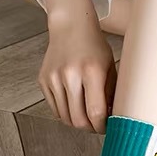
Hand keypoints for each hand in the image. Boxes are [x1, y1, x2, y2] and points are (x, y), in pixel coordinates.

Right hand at [39, 0, 115, 131]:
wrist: (70, 27)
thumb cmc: (94, 48)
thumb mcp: (110, 68)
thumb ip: (111, 95)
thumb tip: (112, 121)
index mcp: (92, 71)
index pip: (96, 112)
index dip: (102, 127)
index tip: (107, 129)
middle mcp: (70, 75)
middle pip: (78, 120)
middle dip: (89, 129)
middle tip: (96, 127)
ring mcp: (54, 78)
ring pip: (65, 117)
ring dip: (77, 122)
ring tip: (86, 117)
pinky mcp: (43, 80)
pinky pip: (55, 108)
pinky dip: (66, 113)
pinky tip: (75, 106)